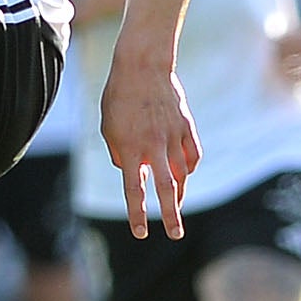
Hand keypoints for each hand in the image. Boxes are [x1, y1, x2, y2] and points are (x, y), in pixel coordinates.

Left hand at [100, 57, 199, 240]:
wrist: (143, 66)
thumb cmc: (119, 97)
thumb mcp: (108, 127)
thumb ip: (118, 153)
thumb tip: (133, 172)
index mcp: (130, 148)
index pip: (134, 189)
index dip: (137, 213)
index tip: (140, 232)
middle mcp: (154, 146)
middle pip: (166, 188)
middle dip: (171, 215)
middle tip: (177, 234)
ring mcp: (173, 136)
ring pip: (182, 173)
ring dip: (178, 193)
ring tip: (175, 207)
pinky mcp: (186, 127)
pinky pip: (192, 155)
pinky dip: (189, 168)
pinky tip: (184, 175)